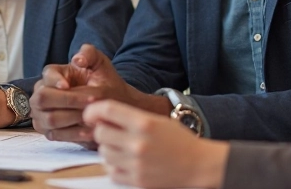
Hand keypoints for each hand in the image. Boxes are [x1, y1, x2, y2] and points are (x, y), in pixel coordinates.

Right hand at [31, 44, 140, 143]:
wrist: (108, 104)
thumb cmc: (102, 81)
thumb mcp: (99, 63)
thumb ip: (89, 53)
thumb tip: (77, 59)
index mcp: (51, 74)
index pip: (47, 75)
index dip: (55, 81)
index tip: (67, 86)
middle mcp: (41, 93)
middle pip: (42, 98)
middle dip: (66, 101)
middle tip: (89, 102)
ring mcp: (41, 113)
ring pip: (49, 119)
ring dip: (72, 118)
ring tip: (91, 116)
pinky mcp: (47, 130)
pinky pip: (55, 134)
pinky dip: (73, 134)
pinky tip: (89, 131)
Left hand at [83, 100, 228, 188]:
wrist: (199, 165)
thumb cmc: (179, 140)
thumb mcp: (156, 121)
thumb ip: (130, 117)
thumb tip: (101, 116)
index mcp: (144, 123)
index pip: (107, 109)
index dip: (93, 110)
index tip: (91, 115)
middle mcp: (138, 142)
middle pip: (100, 133)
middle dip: (101, 131)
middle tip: (109, 133)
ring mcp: (136, 163)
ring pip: (103, 153)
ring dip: (108, 150)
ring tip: (121, 148)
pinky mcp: (137, 180)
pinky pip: (111, 172)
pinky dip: (114, 167)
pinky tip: (124, 162)